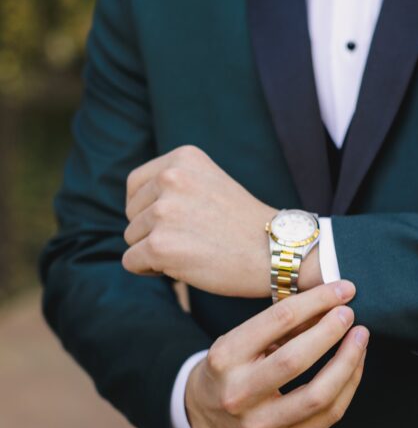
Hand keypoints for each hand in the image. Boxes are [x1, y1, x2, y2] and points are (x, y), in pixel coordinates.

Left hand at [121, 144, 278, 297]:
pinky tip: (181, 268)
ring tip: (193, 251)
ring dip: (154, 251)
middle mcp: (170, 178)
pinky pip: (132, 262)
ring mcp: (163, 212)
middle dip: (153, 231)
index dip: (149, 208)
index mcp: (183, 158)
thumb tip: (132, 208)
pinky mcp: (159, 245)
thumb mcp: (209, 183)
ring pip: (132, 238)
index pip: (136, 185)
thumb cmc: (244, 224)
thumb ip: (174, 185)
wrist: (276, 252)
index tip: (177, 221)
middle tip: (192, 239)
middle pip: (132, 213)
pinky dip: (150, 270)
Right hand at [184, 280, 369, 427]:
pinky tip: (353, 367)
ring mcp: (260, 425)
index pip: (278, 321)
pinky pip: (327, 417)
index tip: (342, 290)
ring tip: (360, 340)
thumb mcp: (242, 337)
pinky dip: (348, 387)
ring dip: (348, 363)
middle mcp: (238, 394)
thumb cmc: (230, 366)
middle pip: (297, 360)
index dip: (317, 301)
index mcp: (226, 357)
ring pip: (319, 396)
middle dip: (332, 332)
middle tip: (350, 315)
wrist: (205, 413)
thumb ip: (283, 324)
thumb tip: (333, 303)